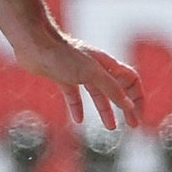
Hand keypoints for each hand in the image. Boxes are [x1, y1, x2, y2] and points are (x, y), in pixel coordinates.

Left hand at [11, 29, 142, 127]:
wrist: (34, 44)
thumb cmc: (63, 55)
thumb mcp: (92, 74)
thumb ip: (112, 89)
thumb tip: (129, 106)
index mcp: (107, 64)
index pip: (131, 81)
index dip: (138, 99)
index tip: (138, 117)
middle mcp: (95, 68)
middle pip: (117, 89)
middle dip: (126, 107)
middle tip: (132, 125)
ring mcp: (78, 72)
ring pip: (97, 94)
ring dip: (105, 110)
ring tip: (111, 128)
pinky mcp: (62, 76)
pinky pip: (74, 95)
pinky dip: (78, 107)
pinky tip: (78, 120)